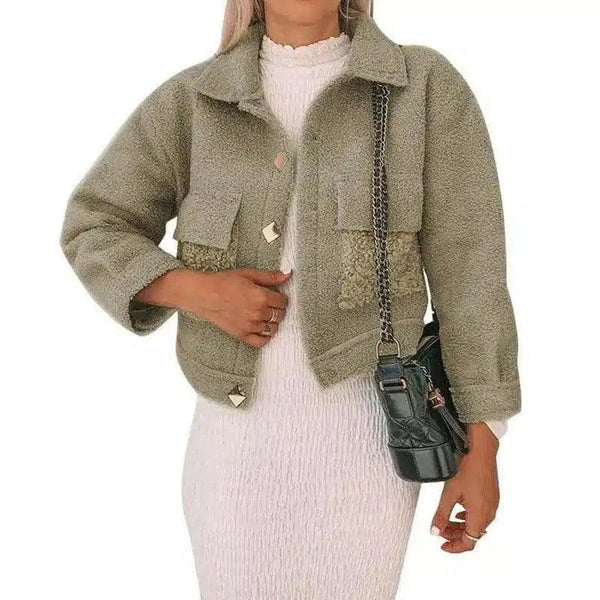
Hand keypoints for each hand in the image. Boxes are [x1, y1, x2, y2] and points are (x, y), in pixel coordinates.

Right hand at [136, 267, 291, 346]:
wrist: (204, 294)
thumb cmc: (224, 282)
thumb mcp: (248, 274)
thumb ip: (270, 276)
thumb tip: (288, 274)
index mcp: (261, 296)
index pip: (283, 301)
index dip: (280, 297)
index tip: (275, 296)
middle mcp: (258, 313)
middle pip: (280, 315)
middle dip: (278, 309)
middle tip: (269, 304)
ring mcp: (250, 326)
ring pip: (273, 328)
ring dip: (272, 322)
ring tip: (264, 314)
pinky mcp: (242, 335)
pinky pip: (262, 341)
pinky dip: (266, 336)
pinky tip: (262, 328)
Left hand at [430, 422, 499, 552]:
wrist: (481, 451)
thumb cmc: (467, 469)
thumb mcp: (449, 494)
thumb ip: (441, 515)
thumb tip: (435, 531)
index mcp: (480, 517)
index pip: (468, 543)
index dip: (454, 547)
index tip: (442, 545)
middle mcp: (489, 514)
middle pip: (473, 534)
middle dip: (455, 535)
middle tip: (440, 530)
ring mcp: (492, 505)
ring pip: (477, 524)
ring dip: (461, 525)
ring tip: (447, 519)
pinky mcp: (492, 496)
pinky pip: (482, 513)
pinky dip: (469, 516)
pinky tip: (460, 509)